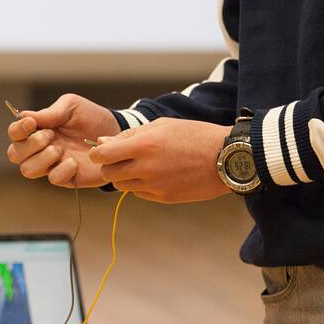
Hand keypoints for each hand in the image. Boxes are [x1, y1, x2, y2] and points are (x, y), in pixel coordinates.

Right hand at [6, 93, 119, 187]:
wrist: (115, 132)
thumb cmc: (91, 117)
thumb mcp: (71, 107)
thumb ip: (49, 113)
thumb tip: (24, 115)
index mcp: (37, 130)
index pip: (15, 133)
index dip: (18, 130)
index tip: (31, 123)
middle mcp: (39, 149)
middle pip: (14, 154)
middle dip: (29, 145)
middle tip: (50, 135)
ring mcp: (51, 165)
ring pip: (28, 170)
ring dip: (42, 158)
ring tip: (60, 149)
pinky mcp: (67, 177)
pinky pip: (53, 179)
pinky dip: (62, 170)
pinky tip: (74, 162)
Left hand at [87, 118, 231, 202]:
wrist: (226, 157)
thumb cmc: (194, 135)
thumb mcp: (162, 126)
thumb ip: (129, 135)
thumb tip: (102, 142)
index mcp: (143, 146)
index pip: (102, 156)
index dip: (98, 154)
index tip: (101, 152)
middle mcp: (146, 168)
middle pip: (109, 173)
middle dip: (110, 166)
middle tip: (122, 158)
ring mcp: (155, 185)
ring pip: (122, 186)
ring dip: (125, 177)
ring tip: (142, 165)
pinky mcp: (164, 198)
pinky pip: (139, 193)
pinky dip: (141, 185)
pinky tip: (156, 174)